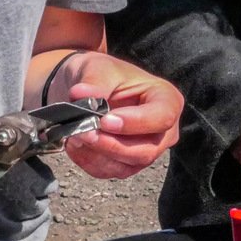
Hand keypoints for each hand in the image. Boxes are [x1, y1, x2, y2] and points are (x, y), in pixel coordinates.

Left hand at [58, 52, 182, 178]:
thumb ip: (94, 82)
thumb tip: (80, 94)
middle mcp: (163, 131)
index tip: (104, 121)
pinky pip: (110, 172)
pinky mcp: (127, 164)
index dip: (134, 123)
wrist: (87, 91)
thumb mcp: (100, 68)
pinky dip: (88, 161)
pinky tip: (72, 144)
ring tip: (73, 135)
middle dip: (112, 146)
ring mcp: (147, 150)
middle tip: (84, 132)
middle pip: (146, 151)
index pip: (161, 118)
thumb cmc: (104, 75)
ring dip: (97, 155)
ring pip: (127, 166)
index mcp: (167, 100)